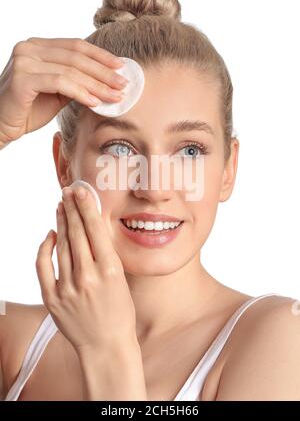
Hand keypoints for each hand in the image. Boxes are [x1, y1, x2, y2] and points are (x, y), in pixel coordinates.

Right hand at [0, 37, 126, 145]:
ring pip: (71, 70)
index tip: (121, 67)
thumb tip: (106, 80)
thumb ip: (75, 81)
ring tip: (114, 96)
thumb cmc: (27, 109)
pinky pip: (60, 83)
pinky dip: (80, 92)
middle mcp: (28, 48)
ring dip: (97, 85)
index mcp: (37, 46)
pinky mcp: (22, 78)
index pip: (75, 46)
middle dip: (104, 72)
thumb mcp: (56, 92)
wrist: (0, 124)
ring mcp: (24, 61)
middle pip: (76, 57)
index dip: (101, 55)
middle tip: (123, 84)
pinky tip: (95, 102)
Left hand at [35, 182, 137, 354]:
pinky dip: (45, 247)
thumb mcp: (121, 279)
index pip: (95, 230)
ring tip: (60, 206)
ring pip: (61, 245)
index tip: (81, 191)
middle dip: (72, 208)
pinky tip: (50, 234)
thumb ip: (106, 255)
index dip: (86, 207)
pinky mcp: (53, 298)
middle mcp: (88, 277)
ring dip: (60, 222)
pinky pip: (43, 265)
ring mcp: (68, 288)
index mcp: (111, 271)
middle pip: (76, 233)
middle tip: (68, 191)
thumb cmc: (119, 312)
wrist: (106, 346)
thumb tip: (92, 228)